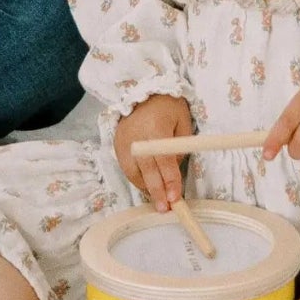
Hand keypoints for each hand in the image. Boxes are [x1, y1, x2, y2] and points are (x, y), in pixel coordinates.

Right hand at [113, 93, 195, 209]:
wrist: (144, 90)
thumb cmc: (168, 106)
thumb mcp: (183, 122)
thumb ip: (179, 148)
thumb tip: (173, 172)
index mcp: (155, 130)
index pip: (163, 162)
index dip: (170, 182)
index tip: (175, 198)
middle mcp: (136, 138)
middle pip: (146, 171)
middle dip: (157, 192)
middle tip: (164, 209)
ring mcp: (124, 141)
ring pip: (133, 172)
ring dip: (146, 188)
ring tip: (157, 199)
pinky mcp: (117, 144)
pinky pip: (126, 168)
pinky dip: (137, 179)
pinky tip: (147, 186)